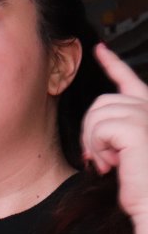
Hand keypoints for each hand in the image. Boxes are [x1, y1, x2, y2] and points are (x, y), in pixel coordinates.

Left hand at [84, 44, 147, 219]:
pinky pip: (99, 127)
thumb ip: (114, 130)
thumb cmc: (141, 183)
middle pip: (100, 103)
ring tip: (111, 163)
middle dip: (92, 132)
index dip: (113, 64)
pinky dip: (99, 147)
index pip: (129, 81)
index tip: (100, 49)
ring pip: (96, 115)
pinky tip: (113, 163)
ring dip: (95, 143)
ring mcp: (146, 115)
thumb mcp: (124, 151)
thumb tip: (94, 124)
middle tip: (103, 158)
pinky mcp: (137, 127)